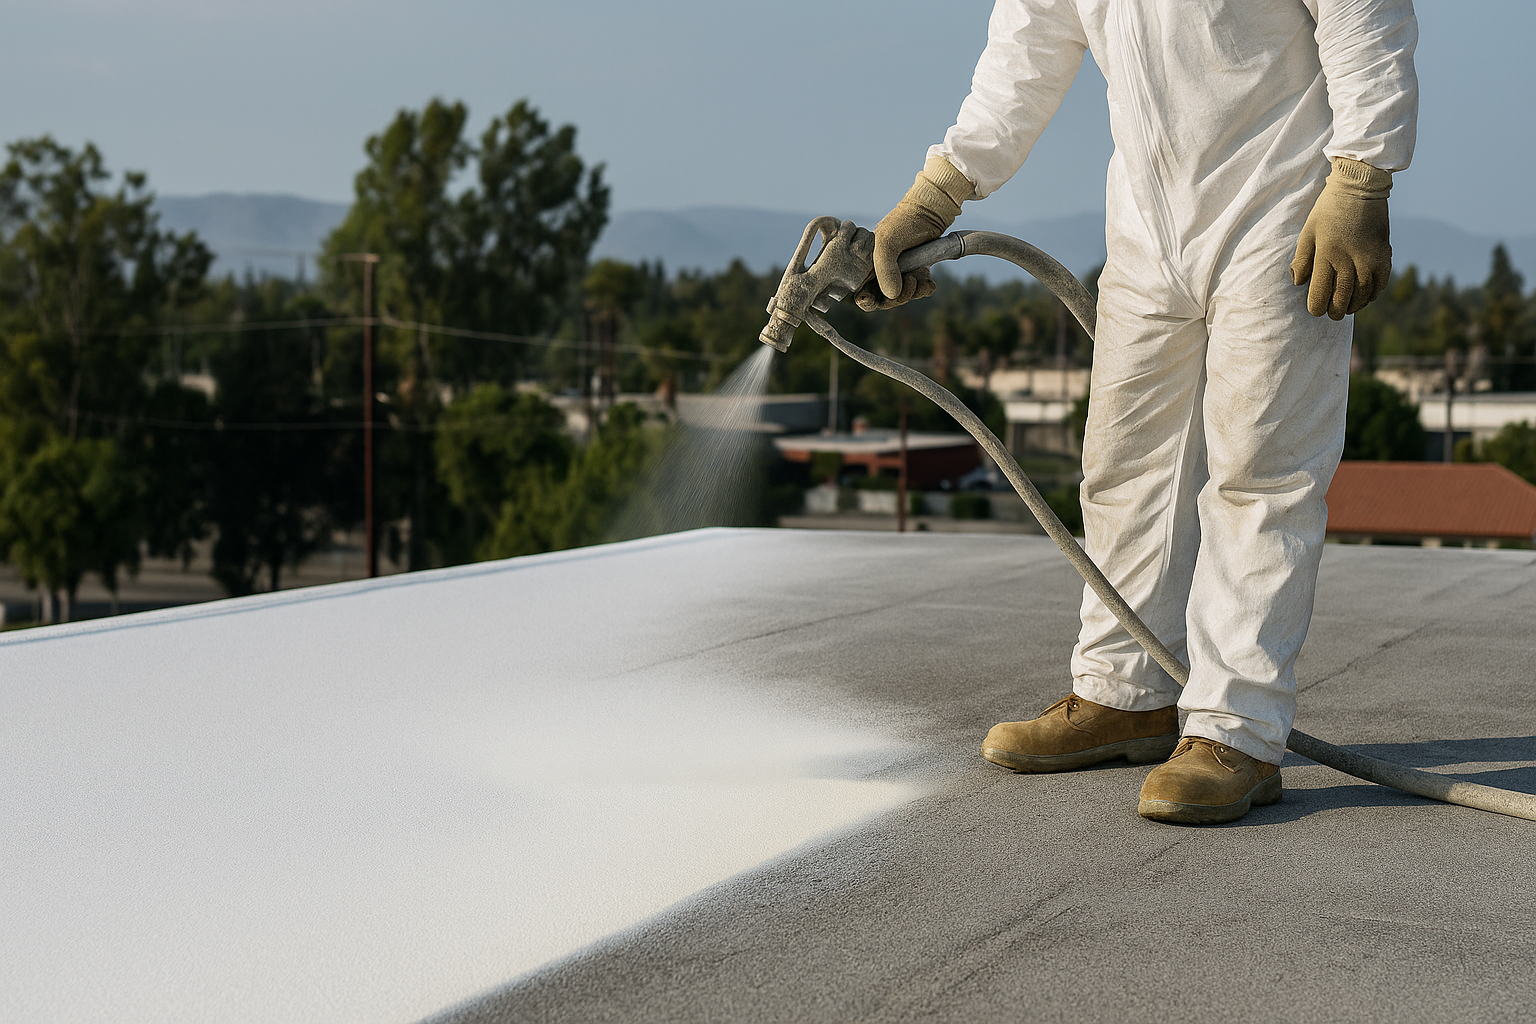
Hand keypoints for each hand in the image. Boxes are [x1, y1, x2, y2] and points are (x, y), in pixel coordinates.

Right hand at [861, 155, 972, 309]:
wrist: (933, 209)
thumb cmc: (905, 222)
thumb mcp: (887, 243)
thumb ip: (884, 270)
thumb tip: (891, 296)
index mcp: (867, 265)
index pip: (862, 294)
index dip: (870, 301)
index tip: (884, 296)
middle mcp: (881, 270)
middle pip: (884, 299)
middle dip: (899, 297)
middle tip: (911, 281)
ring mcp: (900, 271)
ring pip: (903, 296)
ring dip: (914, 292)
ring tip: (921, 277)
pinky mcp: (916, 270)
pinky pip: (919, 289)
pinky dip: (925, 288)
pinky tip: (930, 280)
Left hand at [1291, 157, 1392, 319]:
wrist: (1359, 188)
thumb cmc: (1328, 211)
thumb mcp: (1308, 232)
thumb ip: (1302, 259)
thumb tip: (1299, 282)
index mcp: (1327, 255)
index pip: (1321, 294)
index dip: (1317, 307)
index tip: (1315, 310)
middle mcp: (1350, 260)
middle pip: (1343, 298)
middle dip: (1336, 311)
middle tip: (1333, 315)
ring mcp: (1370, 258)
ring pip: (1363, 294)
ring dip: (1355, 305)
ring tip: (1348, 309)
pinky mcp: (1384, 254)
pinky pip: (1380, 283)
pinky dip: (1372, 294)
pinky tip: (1365, 297)